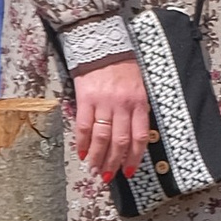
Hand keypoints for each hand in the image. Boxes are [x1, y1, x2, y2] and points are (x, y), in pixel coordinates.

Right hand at [71, 53, 152, 180]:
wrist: (102, 44)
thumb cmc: (123, 66)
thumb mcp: (139, 87)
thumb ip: (138, 110)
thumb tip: (134, 137)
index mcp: (139, 102)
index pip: (138, 137)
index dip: (133, 157)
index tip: (129, 171)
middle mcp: (122, 105)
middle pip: (119, 141)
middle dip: (114, 162)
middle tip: (108, 176)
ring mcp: (103, 103)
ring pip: (101, 137)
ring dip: (97, 157)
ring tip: (94, 169)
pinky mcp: (85, 99)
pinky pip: (83, 126)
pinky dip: (82, 142)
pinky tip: (82, 153)